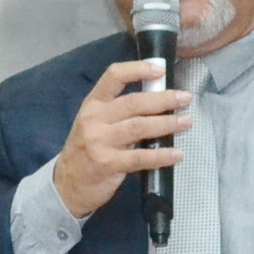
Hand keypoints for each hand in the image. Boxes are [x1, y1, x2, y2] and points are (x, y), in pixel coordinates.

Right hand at [52, 59, 190, 219]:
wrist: (67, 183)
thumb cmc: (87, 148)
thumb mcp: (95, 122)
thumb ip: (120, 111)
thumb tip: (159, 98)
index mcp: (93, 103)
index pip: (114, 76)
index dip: (138, 69)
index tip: (161, 70)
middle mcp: (95, 119)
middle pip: (133, 103)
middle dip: (163, 99)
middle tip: (185, 99)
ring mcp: (100, 142)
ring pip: (139, 127)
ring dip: (166, 124)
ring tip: (186, 122)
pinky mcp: (108, 164)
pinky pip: (140, 157)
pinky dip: (161, 155)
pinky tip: (177, 154)